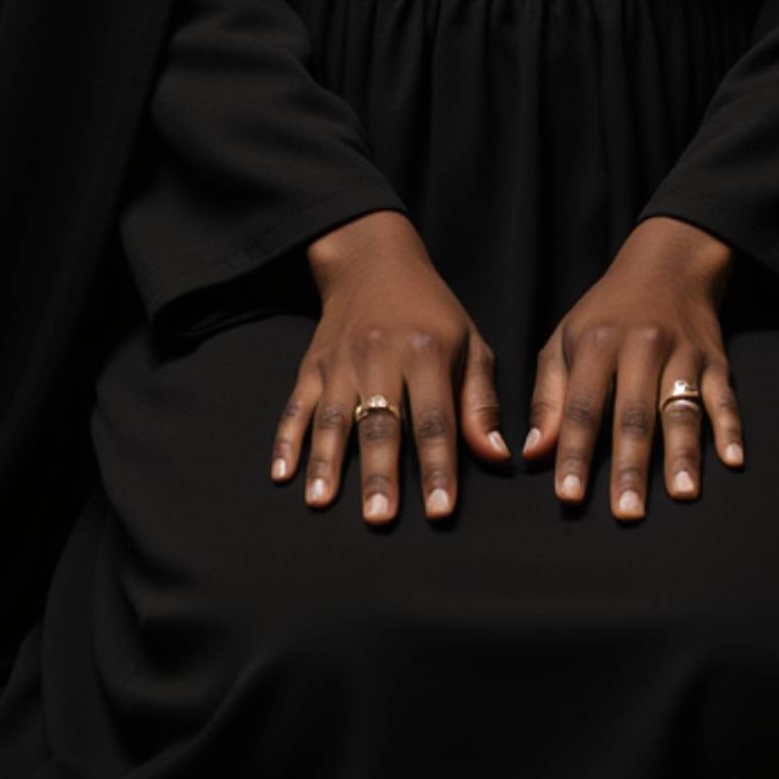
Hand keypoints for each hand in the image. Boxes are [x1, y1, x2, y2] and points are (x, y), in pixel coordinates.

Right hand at [271, 209, 509, 524]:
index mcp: (426, 352)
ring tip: (321, 502)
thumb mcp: (470, 343)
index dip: (438, 466)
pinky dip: (286, 439)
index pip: (435, 419)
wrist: (373, 260)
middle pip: (381, 421)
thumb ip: (480, 402)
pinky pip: (296, 404)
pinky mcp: (312, 364)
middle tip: (379, 518)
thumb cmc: (432, 311)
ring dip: (326, 461)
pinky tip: (281, 473)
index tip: (440, 510)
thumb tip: (496, 456)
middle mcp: (381, 356)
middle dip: (379, 472)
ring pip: (333, 416)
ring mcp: (341, 361)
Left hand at [525, 215, 742, 519]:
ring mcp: (683, 354)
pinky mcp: (716, 361)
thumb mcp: (564, 340)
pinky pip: (724, 397)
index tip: (568, 497)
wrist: (667, 264)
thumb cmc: (605, 314)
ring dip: (682, 454)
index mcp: (597, 343)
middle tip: (627, 513)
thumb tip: (534, 454)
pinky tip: (732, 460)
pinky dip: (730, 428)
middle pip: (634, 415)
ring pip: (681, 409)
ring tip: (682, 494)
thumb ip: (549, 398)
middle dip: (630, 466)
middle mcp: (642, 347)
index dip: (574, 453)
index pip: (582, 407)